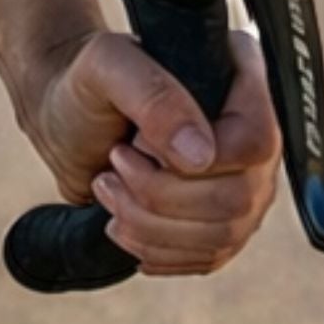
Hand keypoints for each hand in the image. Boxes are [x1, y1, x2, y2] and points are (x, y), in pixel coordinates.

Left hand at [19, 26, 280, 275]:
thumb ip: (153, 95)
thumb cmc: (87, 84)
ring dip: (151, 223)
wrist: (67, 122)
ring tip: (107, 188)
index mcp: (238, 84)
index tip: (138, 143)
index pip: (256, 139)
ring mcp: (244, 187)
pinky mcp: (224, 225)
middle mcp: (254, 141)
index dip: (200, 156)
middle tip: (114, 162)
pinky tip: (122, 222)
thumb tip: (201, 156)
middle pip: (238, 198)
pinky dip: (156, 248)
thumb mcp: (105, 66)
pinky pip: (208, 258)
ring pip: (223, 235)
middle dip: (160, 192)